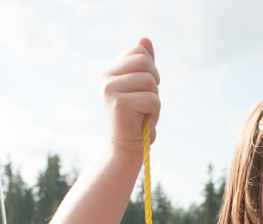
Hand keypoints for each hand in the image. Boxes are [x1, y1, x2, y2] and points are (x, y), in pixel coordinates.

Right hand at [101, 38, 160, 152]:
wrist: (127, 145)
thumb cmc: (137, 115)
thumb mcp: (141, 86)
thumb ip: (143, 64)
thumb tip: (145, 39)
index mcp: (111, 71)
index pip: (139, 51)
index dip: (151, 69)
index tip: (145, 87)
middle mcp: (107, 78)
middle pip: (145, 63)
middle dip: (154, 83)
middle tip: (146, 101)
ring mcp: (111, 90)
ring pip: (150, 81)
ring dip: (155, 99)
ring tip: (143, 111)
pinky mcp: (120, 104)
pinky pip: (152, 99)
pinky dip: (154, 111)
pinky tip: (143, 119)